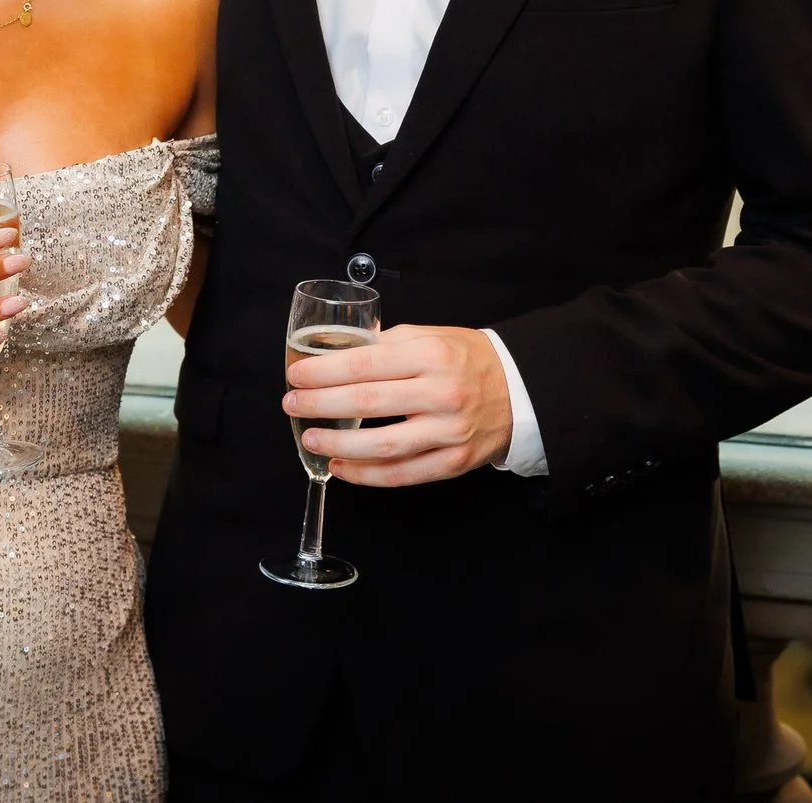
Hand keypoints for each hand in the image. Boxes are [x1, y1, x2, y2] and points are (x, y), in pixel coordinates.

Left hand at [283, 324, 512, 486]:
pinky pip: (402, 475)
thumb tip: (336, 352)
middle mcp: (440, 393)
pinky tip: (341, 467)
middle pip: (366, 403)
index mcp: (430, 354)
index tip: (297, 375)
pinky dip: (366, 475)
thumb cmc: (466, 359)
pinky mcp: (453, 463)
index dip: (323, 372)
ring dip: (337, 445)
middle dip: (320, 404)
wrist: (519, 390)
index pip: (364, 363)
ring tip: (310, 438)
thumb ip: (386, 343)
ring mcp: (448, 432)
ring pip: (381, 445)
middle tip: (292, 404)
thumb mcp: (430, 335)